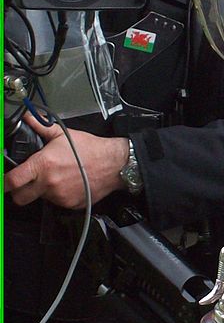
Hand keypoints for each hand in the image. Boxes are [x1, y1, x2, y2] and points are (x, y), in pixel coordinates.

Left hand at [4, 112, 128, 208]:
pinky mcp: (69, 204)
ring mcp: (59, 196)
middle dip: (18, 192)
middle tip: (25, 183)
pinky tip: (68, 183)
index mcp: (43, 165)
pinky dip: (59, 195)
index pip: (12, 181)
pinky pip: (57, 203)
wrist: (113, 163)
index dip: (4, 182)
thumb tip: (28, 118)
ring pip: (40, 199)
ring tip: (56, 177)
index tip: (4, 181)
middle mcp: (48, 184)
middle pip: (20, 198)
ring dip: (42, 191)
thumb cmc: (90, 149)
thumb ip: (41, 127)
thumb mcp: (63, 134)